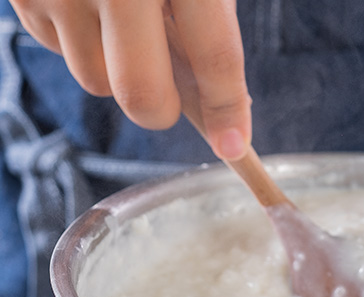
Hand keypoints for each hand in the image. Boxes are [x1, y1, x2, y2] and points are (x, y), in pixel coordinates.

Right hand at [9, 0, 251, 160]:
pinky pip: (57, 50)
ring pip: (95, 82)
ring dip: (120, 71)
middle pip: (141, 97)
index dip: (228, 109)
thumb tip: (216, 95)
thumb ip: (210, 18)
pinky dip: (83, 43)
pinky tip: (95, 6)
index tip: (234, 145)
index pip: (214, 57)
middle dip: (166, 109)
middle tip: (179, 96)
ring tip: (129, 23)